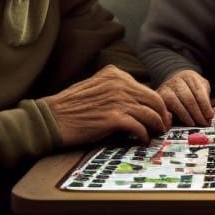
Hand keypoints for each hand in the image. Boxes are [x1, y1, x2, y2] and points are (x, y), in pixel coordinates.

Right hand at [41, 64, 170, 146]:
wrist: (51, 118)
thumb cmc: (69, 106)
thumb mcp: (95, 87)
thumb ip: (114, 89)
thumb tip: (134, 102)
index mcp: (116, 74)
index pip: (145, 89)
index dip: (156, 104)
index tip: (159, 114)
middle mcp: (120, 84)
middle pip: (153, 99)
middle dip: (162, 115)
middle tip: (163, 126)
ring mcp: (118, 100)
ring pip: (150, 113)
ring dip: (157, 126)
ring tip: (156, 135)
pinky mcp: (114, 118)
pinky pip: (139, 126)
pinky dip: (144, 135)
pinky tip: (142, 140)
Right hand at [157, 68, 214, 126]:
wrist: (172, 80)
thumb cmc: (189, 86)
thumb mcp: (200, 86)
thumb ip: (205, 97)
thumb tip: (209, 115)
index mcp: (189, 76)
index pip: (199, 92)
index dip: (205, 106)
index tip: (210, 116)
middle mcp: (176, 81)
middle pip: (189, 99)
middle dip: (197, 113)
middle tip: (202, 123)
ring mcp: (166, 89)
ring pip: (176, 104)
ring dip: (186, 117)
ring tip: (193, 124)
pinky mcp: (158, 98)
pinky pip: (164, 109)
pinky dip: (170, 117)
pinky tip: (177, 124)